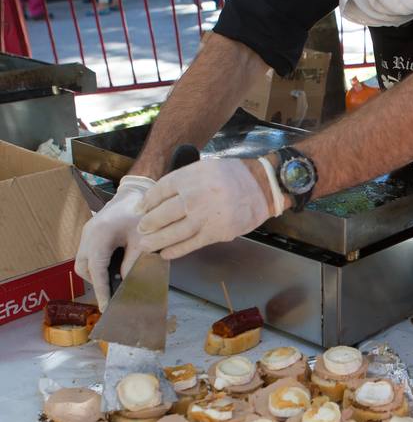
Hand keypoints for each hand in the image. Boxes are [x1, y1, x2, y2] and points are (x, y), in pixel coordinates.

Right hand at [74, 175, 155, 309]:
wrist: (135, 191)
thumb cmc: (140, 213)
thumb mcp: (141, 239)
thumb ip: (133, 261)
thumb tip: (126, 282)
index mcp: (100, 236)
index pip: (97, 270)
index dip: (101, 290)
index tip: (106, 307)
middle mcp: (88, 235)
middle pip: (84, 268)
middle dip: (97, 282)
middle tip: (114, 293)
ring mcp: (86, 233)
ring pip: (83, 263)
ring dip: (96, 273)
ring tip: (116, 279)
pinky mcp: (90, 233)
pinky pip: (88, 254)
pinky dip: (97, 264)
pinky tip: (114, 266)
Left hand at [137, 157, 284, 259]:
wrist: (263, 187)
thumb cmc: (234, 176)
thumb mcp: (206, 167)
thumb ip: (185, 180)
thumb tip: (160, 197)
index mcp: (190, 177)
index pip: (159, 192)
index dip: (147, 202)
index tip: (141, 210)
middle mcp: (194, 197)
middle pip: (161, 214)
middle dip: (148, 224)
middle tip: (141, 229)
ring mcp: (204, 217)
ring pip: (172, 233)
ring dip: (156, 240)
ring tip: (146, 245)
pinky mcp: (216, 233)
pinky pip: (189, 244)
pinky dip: (175, 250)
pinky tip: (165, 253)